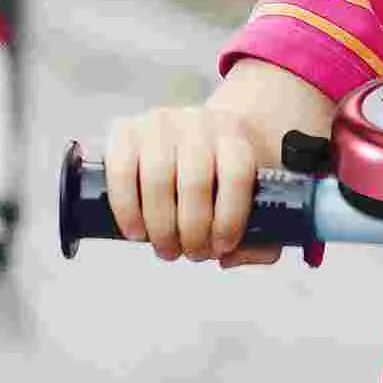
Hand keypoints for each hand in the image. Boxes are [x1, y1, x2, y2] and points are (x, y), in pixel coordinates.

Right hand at [104, 105, 281, 266]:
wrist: (205, 132)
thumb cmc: (229, 172)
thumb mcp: (259, 195)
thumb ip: (261, 237)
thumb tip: (228, 258)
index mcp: (237, 135)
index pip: (236, 176)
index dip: (229, 220)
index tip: (223, 247)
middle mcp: (200, 123)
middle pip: (194, 183)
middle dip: (192, 232)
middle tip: (193, 254)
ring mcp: (160, 123)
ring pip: (156, 180)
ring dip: (160, 227)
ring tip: (167, 249)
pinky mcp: (126, 130)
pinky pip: (121, 172)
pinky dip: (126, 209)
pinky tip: (137, 233)